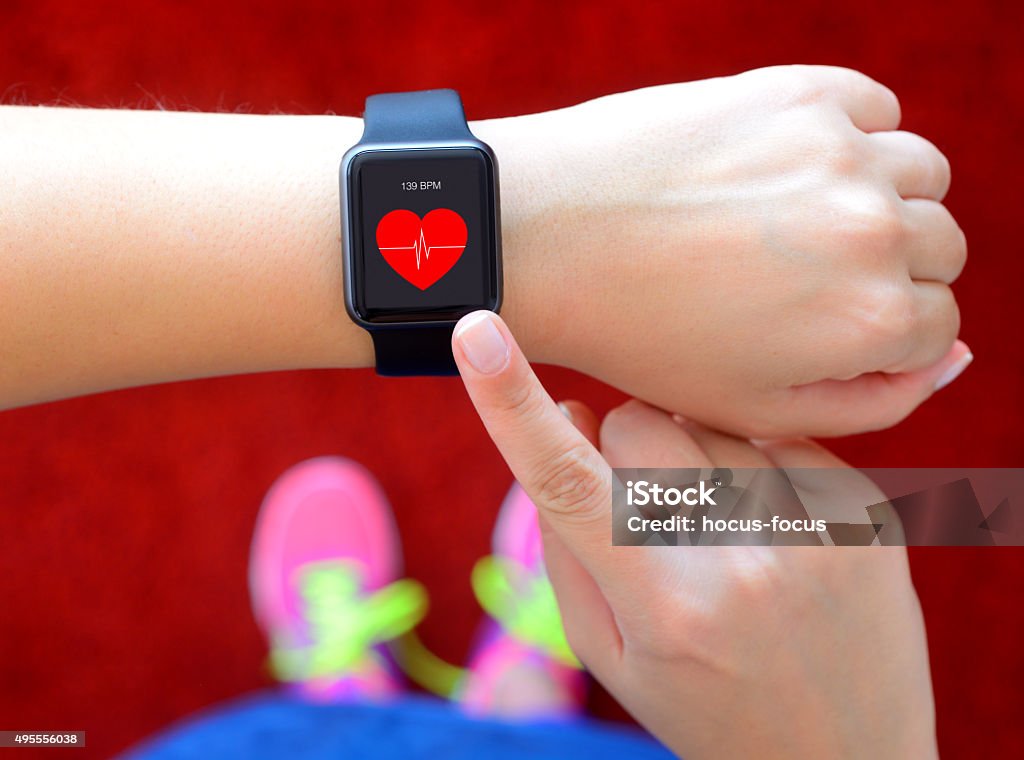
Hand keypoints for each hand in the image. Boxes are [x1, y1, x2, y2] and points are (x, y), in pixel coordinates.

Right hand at [452, 311, 937, 758]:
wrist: (852, 759)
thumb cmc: (707, 707)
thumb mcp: (610, 654)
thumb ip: (570, 542)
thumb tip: (569, 415)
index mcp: (666, 608)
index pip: (567, 485)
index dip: (510, 403)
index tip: (476, 330)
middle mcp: (745, 562)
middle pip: (637, 425)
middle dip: (621, 451)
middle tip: (649, 515)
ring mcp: (816, 529)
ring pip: (704, 421)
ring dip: (692, 459)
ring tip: (723, 536)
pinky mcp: (865, 509)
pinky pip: (773, 432)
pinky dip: (754, 462)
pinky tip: (771, 523)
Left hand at [477, 64, 968, 437]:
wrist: (546, 237)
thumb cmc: (641, 335)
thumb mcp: (750, 405)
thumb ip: (867, 399)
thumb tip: (949, 354)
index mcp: (868, 321)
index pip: (935, 323)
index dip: (880, 329)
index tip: (823, 318)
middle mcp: (874, 231)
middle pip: (940, 247)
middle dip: (888, 268)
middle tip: (805, 272)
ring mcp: (839, 152)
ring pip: (921, 175)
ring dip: (882, 198)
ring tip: (801, 218)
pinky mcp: (800, 92)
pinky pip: (875, 108)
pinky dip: (853, 135)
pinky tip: (789, 165)